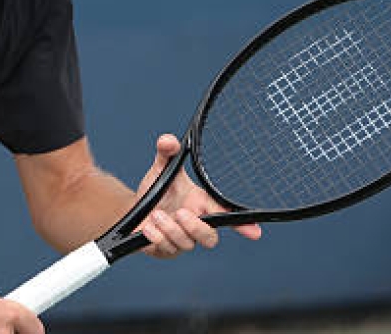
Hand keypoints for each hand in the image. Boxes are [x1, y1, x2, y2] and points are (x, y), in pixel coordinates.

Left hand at [135, 134, 261, 257]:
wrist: (134, 207)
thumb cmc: (157, 190)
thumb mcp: (161, 169)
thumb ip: (167, 153)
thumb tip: (168, 140)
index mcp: (201, 204)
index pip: (226, 215)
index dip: (242, 224)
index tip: (255, 231)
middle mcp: (194, 224)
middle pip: (210, 238)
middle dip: (196, 228)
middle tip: (181, 213)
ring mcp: (180, 240)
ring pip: (186, 244)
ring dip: (171, 229)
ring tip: (156, 215)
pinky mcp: (163, 250)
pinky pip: (166, 249)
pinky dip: (157, 238)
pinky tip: (148, 227)